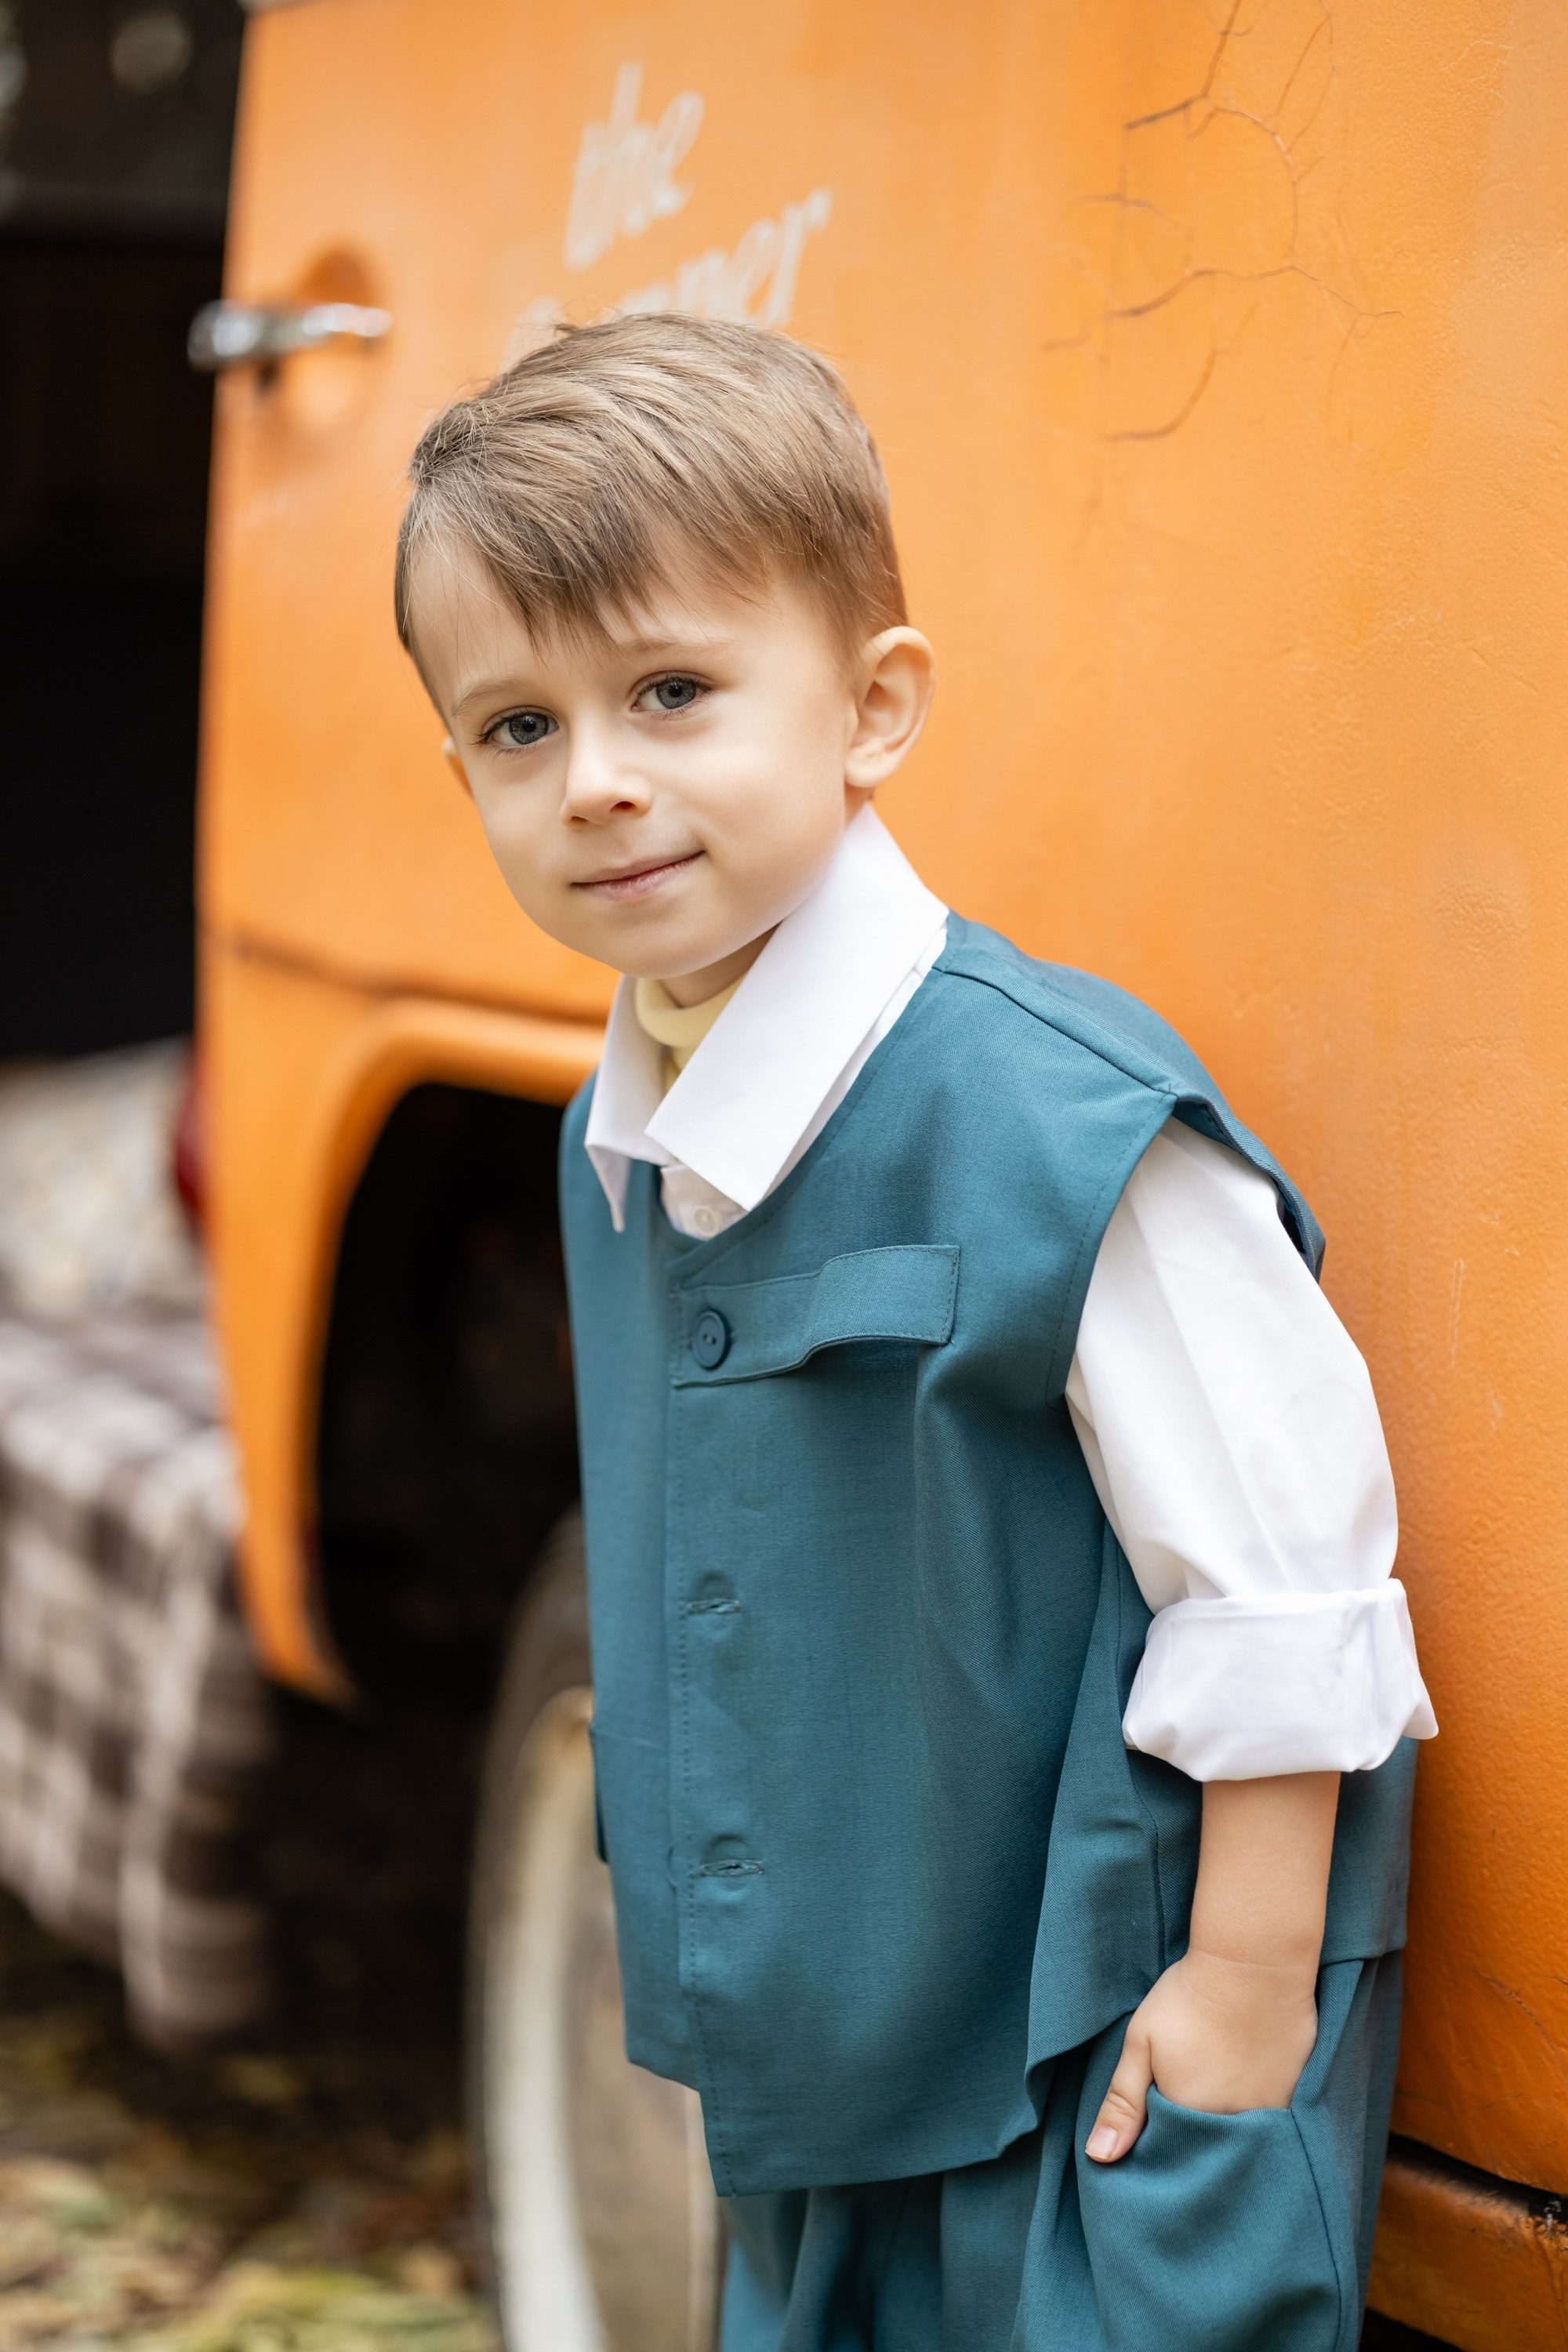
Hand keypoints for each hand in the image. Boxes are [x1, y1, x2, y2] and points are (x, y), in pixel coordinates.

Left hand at [1084, 1945, 1319, 2162]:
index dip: (1161, 2134)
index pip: (1173, 2152)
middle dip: (1194, 2130)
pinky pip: (1273, 2118)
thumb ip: (1123, 2103)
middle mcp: (1235, 2127)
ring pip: (1243, 2133)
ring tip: (1220, 2071)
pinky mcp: (1297, 2095)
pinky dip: (1259, 2104)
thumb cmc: (1190, 1999)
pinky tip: (1249, 2071)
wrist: (1254, 1962)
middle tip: (1193, 2076)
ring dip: (1229, 2117)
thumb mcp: (1142, 2044)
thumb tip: (1099, 2157)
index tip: (1157, 2108)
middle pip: (1209, 2147)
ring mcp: (1272, 2113)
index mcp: (1192, 2119)